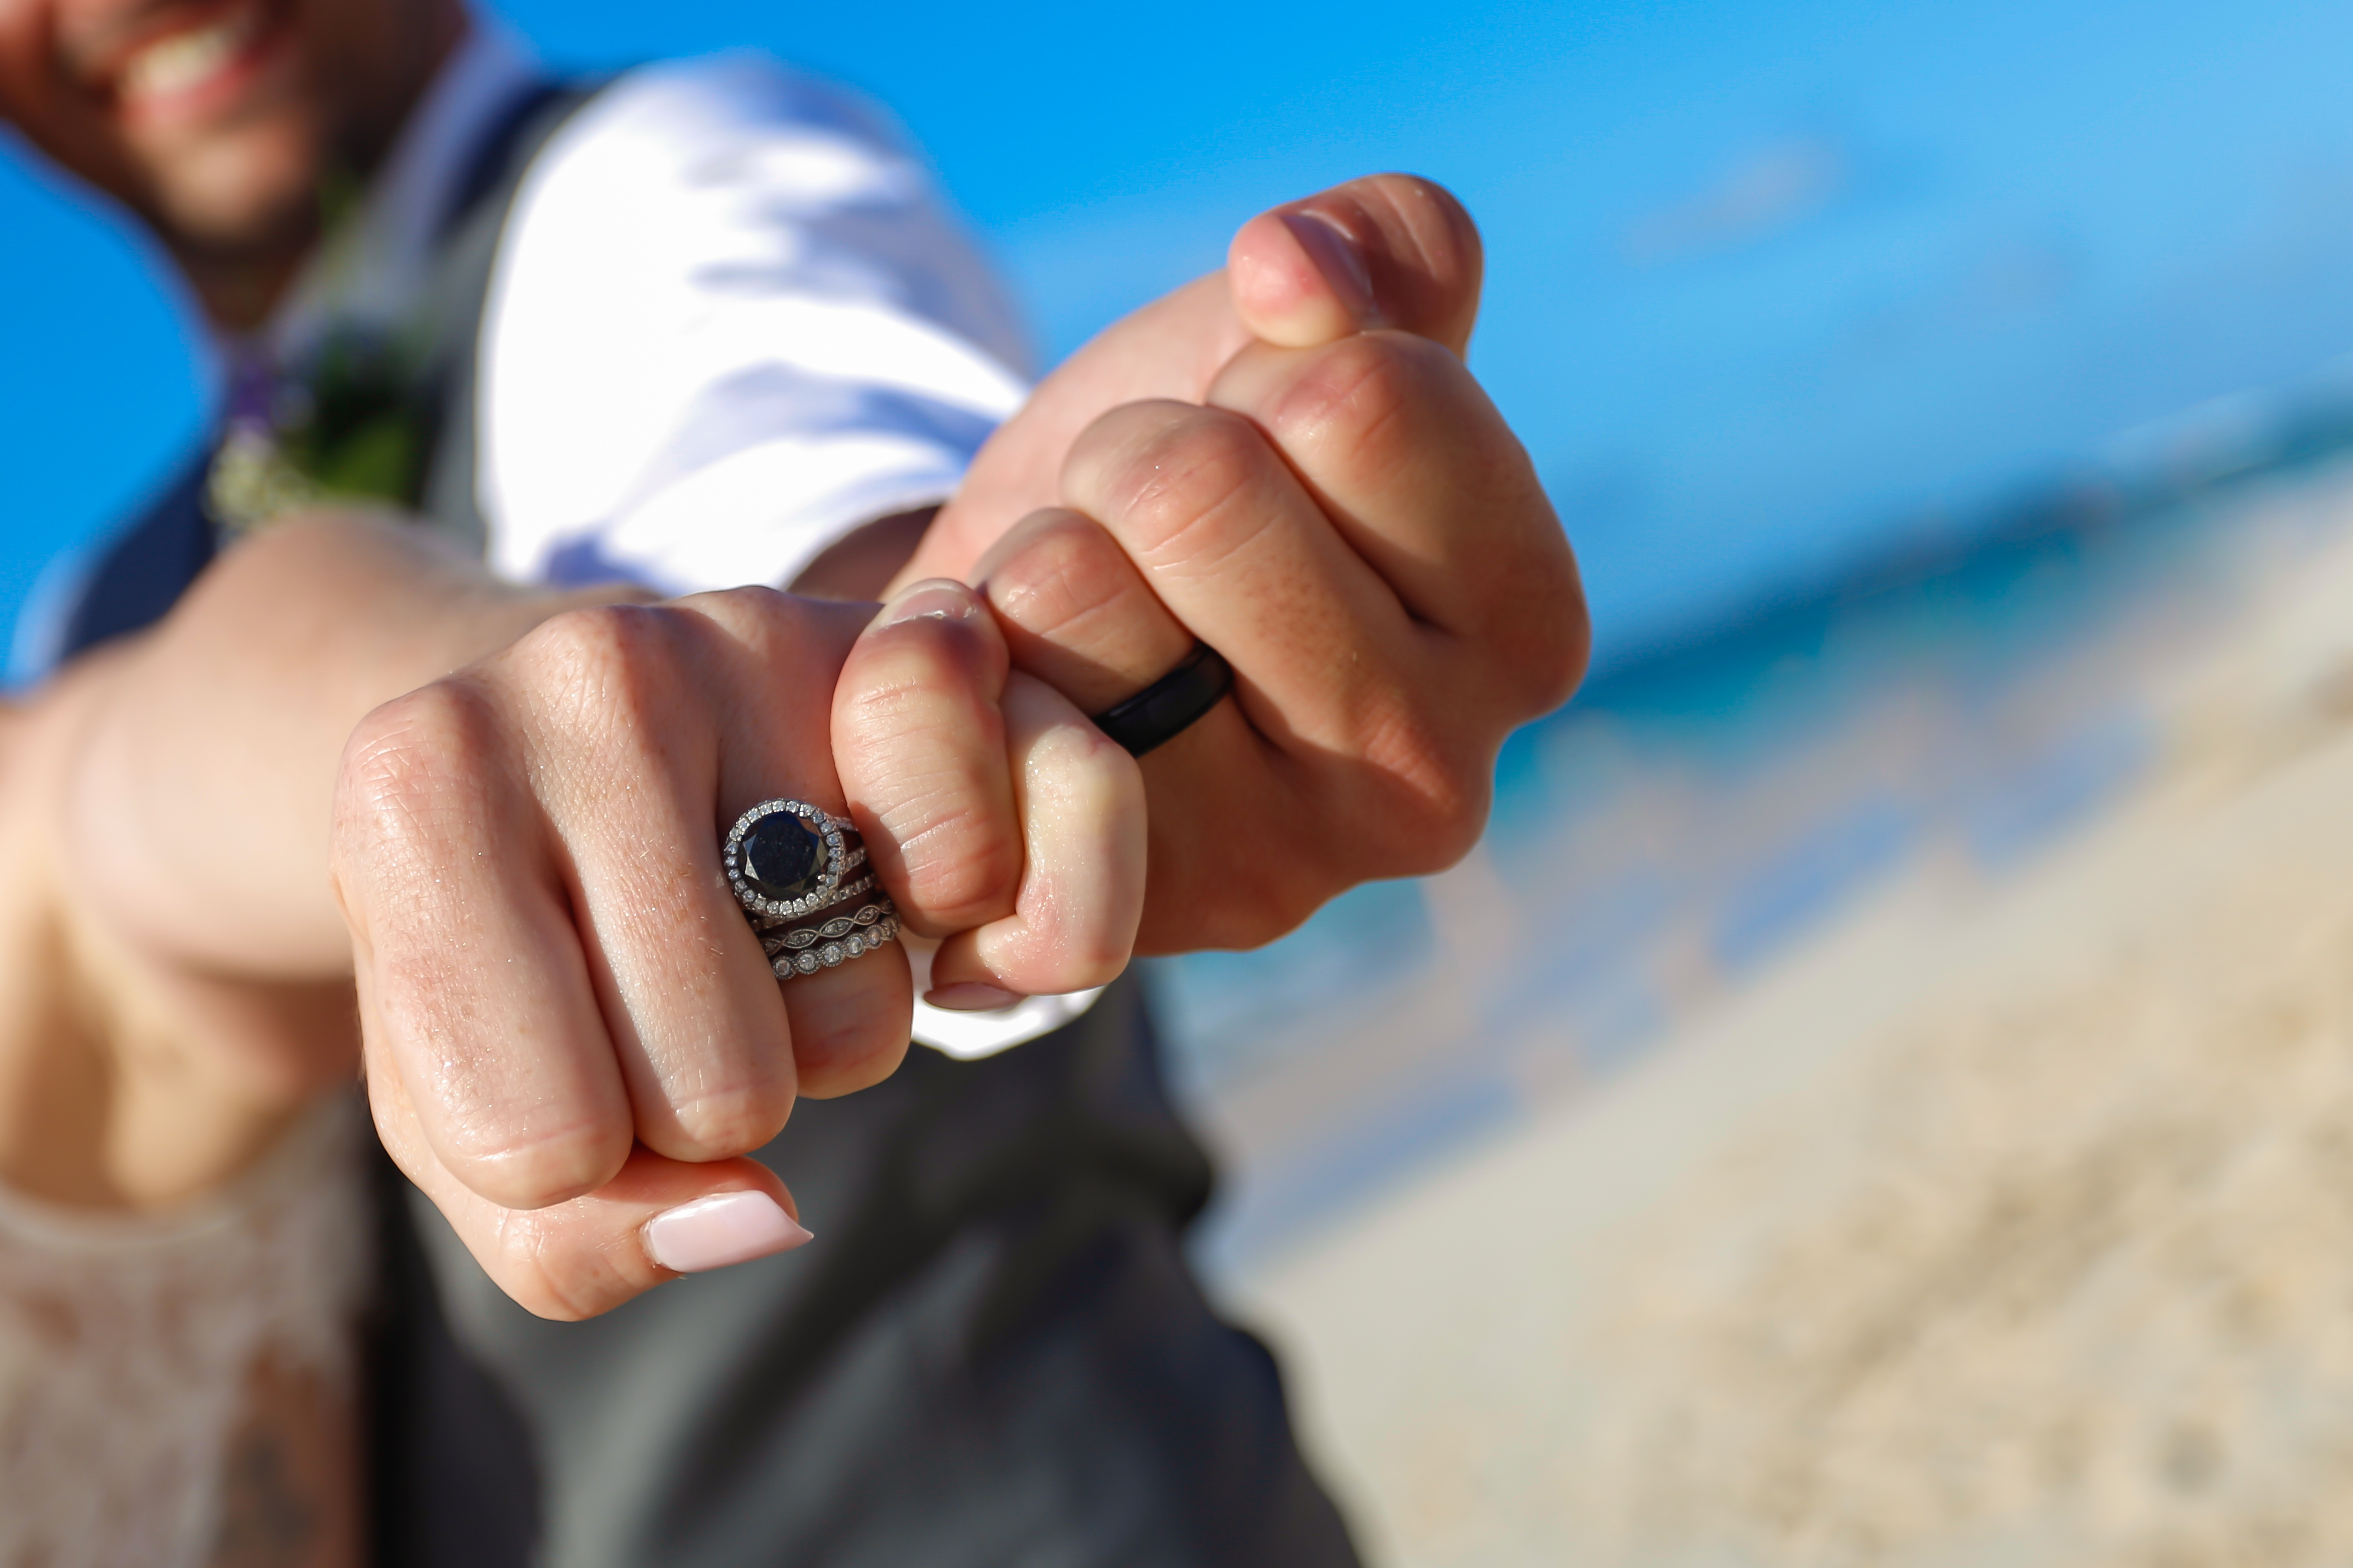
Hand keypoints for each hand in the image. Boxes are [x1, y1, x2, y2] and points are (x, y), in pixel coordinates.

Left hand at [331, 577, 1139, 1319]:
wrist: (550, 740)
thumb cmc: (507, 959)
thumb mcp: (463, 1124)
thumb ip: (572, 1236)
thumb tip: (767, 1214)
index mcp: (414, 790)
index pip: (545, 1140)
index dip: (571, 1163)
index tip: (551, 1060)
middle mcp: (588, 673)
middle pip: (721, 1088)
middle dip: (712, 1100)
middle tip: (669, 991)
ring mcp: (766, 639)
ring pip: (863, 1022)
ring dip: (833, 1035)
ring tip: (769, 933)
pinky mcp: (918, 644)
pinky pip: (1037, 844)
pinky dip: (1011, 948)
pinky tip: (919, 902)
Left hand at [945, 177, 1587, 950]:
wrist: (1050, 648)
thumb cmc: (1203, 487)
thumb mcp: (1302, 337)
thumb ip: (1374, 249)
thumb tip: (1290, 269)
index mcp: (1526, 626)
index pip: (1360, 398)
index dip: (1259, 365)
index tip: (1261, 432)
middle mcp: (1432, 784)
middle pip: (1198, 490)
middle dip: (1133, 459)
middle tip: (1146, 529)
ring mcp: (1276, 873)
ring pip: (1071, 590)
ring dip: (1040, 561)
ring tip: (1087, 624)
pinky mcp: (1113, 928)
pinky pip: (969, 722)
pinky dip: (946, 662)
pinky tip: (1008, 699)